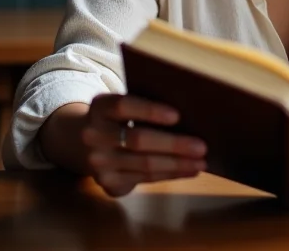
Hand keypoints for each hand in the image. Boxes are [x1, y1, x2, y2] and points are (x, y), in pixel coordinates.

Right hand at [81, 93, 206, 196]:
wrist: (86, 143)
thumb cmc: (120, 118)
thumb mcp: (124, 106)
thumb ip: (145, 105)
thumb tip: (190, 112)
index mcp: (100, 107)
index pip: (124, 106)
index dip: (150, 111)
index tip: (177, 116)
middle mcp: (93, 136)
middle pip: (137, 140)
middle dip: (173, 145)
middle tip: (202, 147)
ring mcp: (98, 163)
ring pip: (143, 164)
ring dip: (177, 165)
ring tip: (201, 162)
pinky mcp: (107, 183)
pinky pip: (144, 179)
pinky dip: (170, 175)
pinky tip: (188, 171)